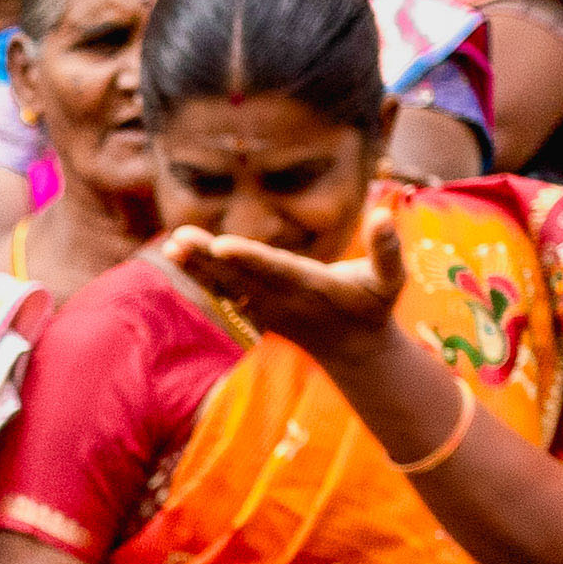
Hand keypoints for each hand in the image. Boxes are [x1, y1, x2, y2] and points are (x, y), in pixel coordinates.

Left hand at [161, 207, 412, 359]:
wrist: (352, 350)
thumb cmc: (373, 306)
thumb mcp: (392, 280)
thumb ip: (388, 249)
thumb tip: (382, 213)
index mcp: (314, 286)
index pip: (277, 269)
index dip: (249, 258)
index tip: (221, 245)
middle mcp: (283, 298)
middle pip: (241, 275)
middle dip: (209, 258)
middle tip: (179, 237)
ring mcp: (266, 307)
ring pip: (226, 283)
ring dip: (197, 266)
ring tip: (170, 244)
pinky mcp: (255, 309)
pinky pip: (222, 290)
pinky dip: (199, 274)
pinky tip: (174, 254)